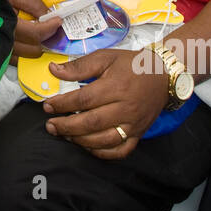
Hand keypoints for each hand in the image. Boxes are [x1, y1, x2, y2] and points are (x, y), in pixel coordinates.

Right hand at [0, 0, 61, 58]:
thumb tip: (48, 15)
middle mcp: (2, 41)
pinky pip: (14, 60)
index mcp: (7, 23)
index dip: (50, 28)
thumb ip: (31, 3)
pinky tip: (25, 42)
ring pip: (25, 57)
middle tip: (50, 29)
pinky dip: (23, 53)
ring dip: (35, 48)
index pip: (36, 33)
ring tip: (38, 35)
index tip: (57, 21)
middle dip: (45, 40)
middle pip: (33, 49)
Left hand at [40, 47, 169, 159]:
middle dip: (67, 126)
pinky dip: (102, 153)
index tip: (48, 106)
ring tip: (65, 135)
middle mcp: (125, 108)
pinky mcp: (139, 134)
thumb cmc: (132, 65)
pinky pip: (120, 151)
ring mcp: (133, 124)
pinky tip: (87, 146)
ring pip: (104, 140)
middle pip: (91, 123)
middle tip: (51, 125)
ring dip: (80, 141)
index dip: (62, 105)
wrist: (163, 75)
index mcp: (116, 87)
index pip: (83, 100)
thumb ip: (80, 66)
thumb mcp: (106, 57)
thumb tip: (54, 71)